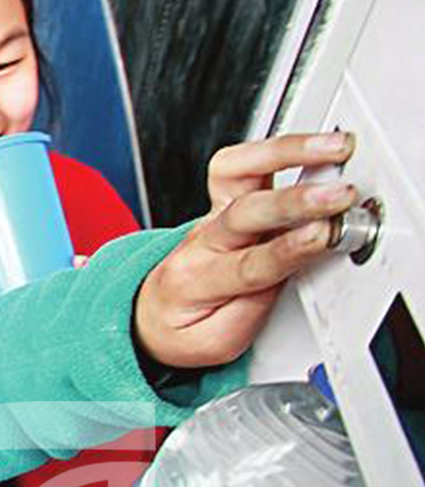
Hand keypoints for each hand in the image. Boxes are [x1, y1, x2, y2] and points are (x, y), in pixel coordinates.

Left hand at [132, 131, 356, 368]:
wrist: (148, 314)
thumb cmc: (183, 328)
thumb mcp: (215, 343)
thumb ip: (254, 310)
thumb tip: (290, 275)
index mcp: (196, 281)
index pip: (249, 262)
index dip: (289, 247)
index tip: (322, 234)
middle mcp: (202, 240)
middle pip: (247, 212)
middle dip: (296, 200)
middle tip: (338, 195)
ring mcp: (211, 214)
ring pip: (236, 171)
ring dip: (285, 154)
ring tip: (331, 148)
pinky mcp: (222, 199)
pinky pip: (238, 164)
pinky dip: (274, 148)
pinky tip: (309, 143)